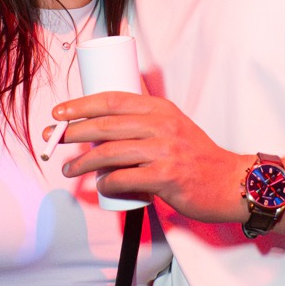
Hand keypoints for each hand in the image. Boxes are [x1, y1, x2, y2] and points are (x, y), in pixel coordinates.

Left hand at [51, 91, 252, 222]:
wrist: (231, 181)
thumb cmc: (197, 157)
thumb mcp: (173, 126)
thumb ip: (145, 120)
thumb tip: (106, 120)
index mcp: (160, 109)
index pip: (112, 99)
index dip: (81, 104)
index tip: (59, 112)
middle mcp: (161, 125)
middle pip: (105, 124)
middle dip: (73, 132)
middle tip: (54, 140)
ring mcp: (164, 151)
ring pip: (110, 153)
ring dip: (82, 162)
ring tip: (68, 168)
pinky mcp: (167, 177)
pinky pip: (125, 179)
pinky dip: (106, 183)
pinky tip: (100, 185)